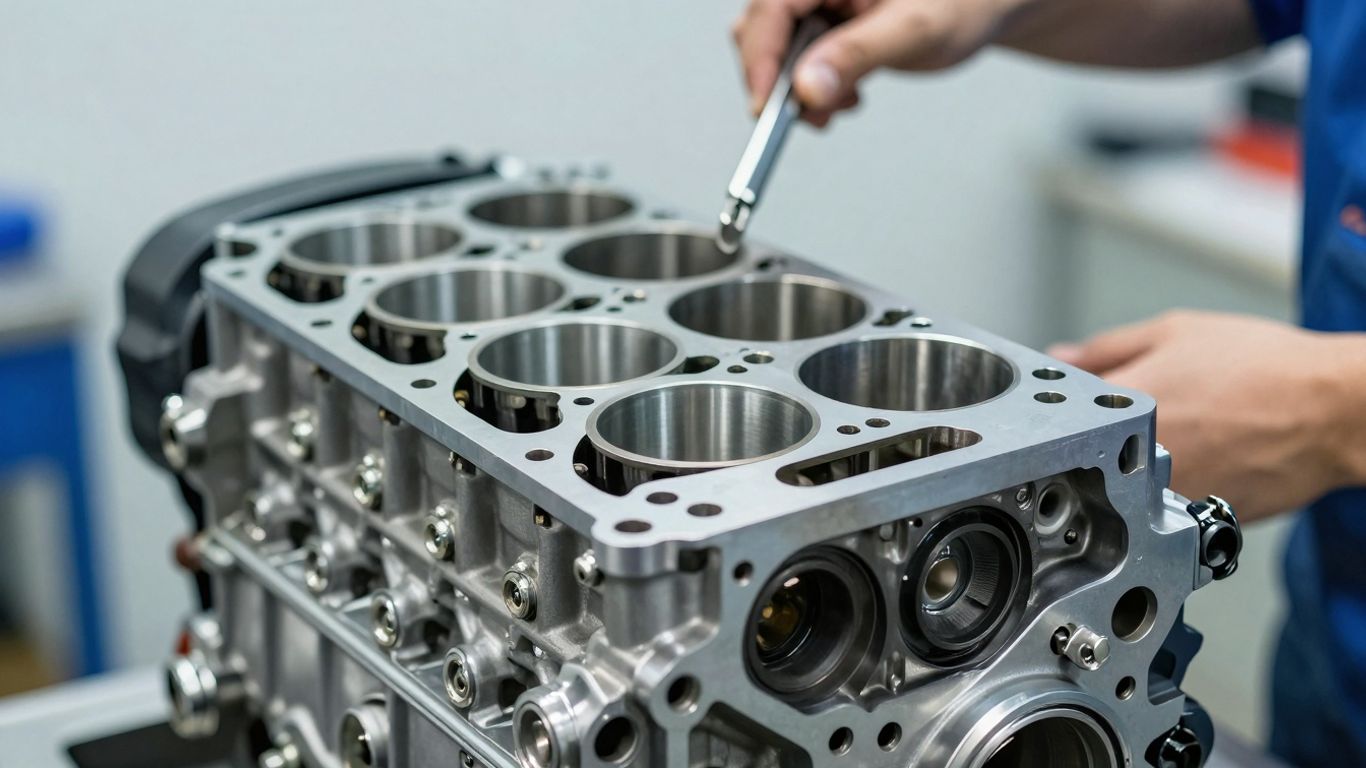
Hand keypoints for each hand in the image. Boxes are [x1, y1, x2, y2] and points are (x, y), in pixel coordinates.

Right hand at [732, 0, 1029, 125]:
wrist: (988, 4)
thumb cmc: (964, 2)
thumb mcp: (912, 31)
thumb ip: (856, 57)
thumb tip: (806, 89)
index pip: (771, 9)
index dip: (761, 59)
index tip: (765, 106)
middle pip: (763, 28)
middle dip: (781, 78)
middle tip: (815, 112)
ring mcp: (818, 0)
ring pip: (776, 46)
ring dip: (798, 86)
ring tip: (844, 102)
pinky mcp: (824, 20)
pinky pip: (796, 53)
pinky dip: (813, 84)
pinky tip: (847, 92)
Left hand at [1049, 310, 1365, 521]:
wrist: (1335, 412)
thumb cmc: (1267, 367)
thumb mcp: (1176, 332)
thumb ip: (1109, 348)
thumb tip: (1062, 357)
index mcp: (1123, 404)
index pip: (1059, 410)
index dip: (1068, 406)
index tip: (1081, 402)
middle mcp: (1137, 455)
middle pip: (1088, 453)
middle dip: (1103, 437)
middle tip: (1151, 417)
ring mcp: (1163, 494)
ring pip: (1124, 485)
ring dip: (1137, 467)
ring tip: (1189, 438)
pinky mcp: (1193, 521)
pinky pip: (1163, 507)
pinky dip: (1172, 488)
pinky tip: (1206, 462)